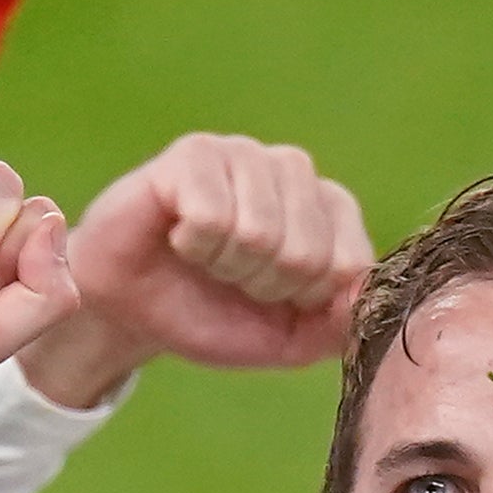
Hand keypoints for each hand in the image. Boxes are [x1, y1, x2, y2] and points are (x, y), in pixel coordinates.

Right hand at [22, 129, 369, 407]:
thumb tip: (361, 291)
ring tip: (204, 256)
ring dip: (224, 265)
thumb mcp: (287, 339)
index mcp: (329, 208)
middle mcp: (293, 170)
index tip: (272, 297)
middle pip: (305, 252)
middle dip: (260, 285)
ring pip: (259, 232)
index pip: (350, 264)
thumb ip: (338, 324)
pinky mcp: (195, 153)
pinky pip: (212, 214)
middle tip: (229, 277)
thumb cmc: (212, 314)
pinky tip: (178, 235)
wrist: (131, 311)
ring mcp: (244, 153)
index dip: (305, 300)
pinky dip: (192, 245)